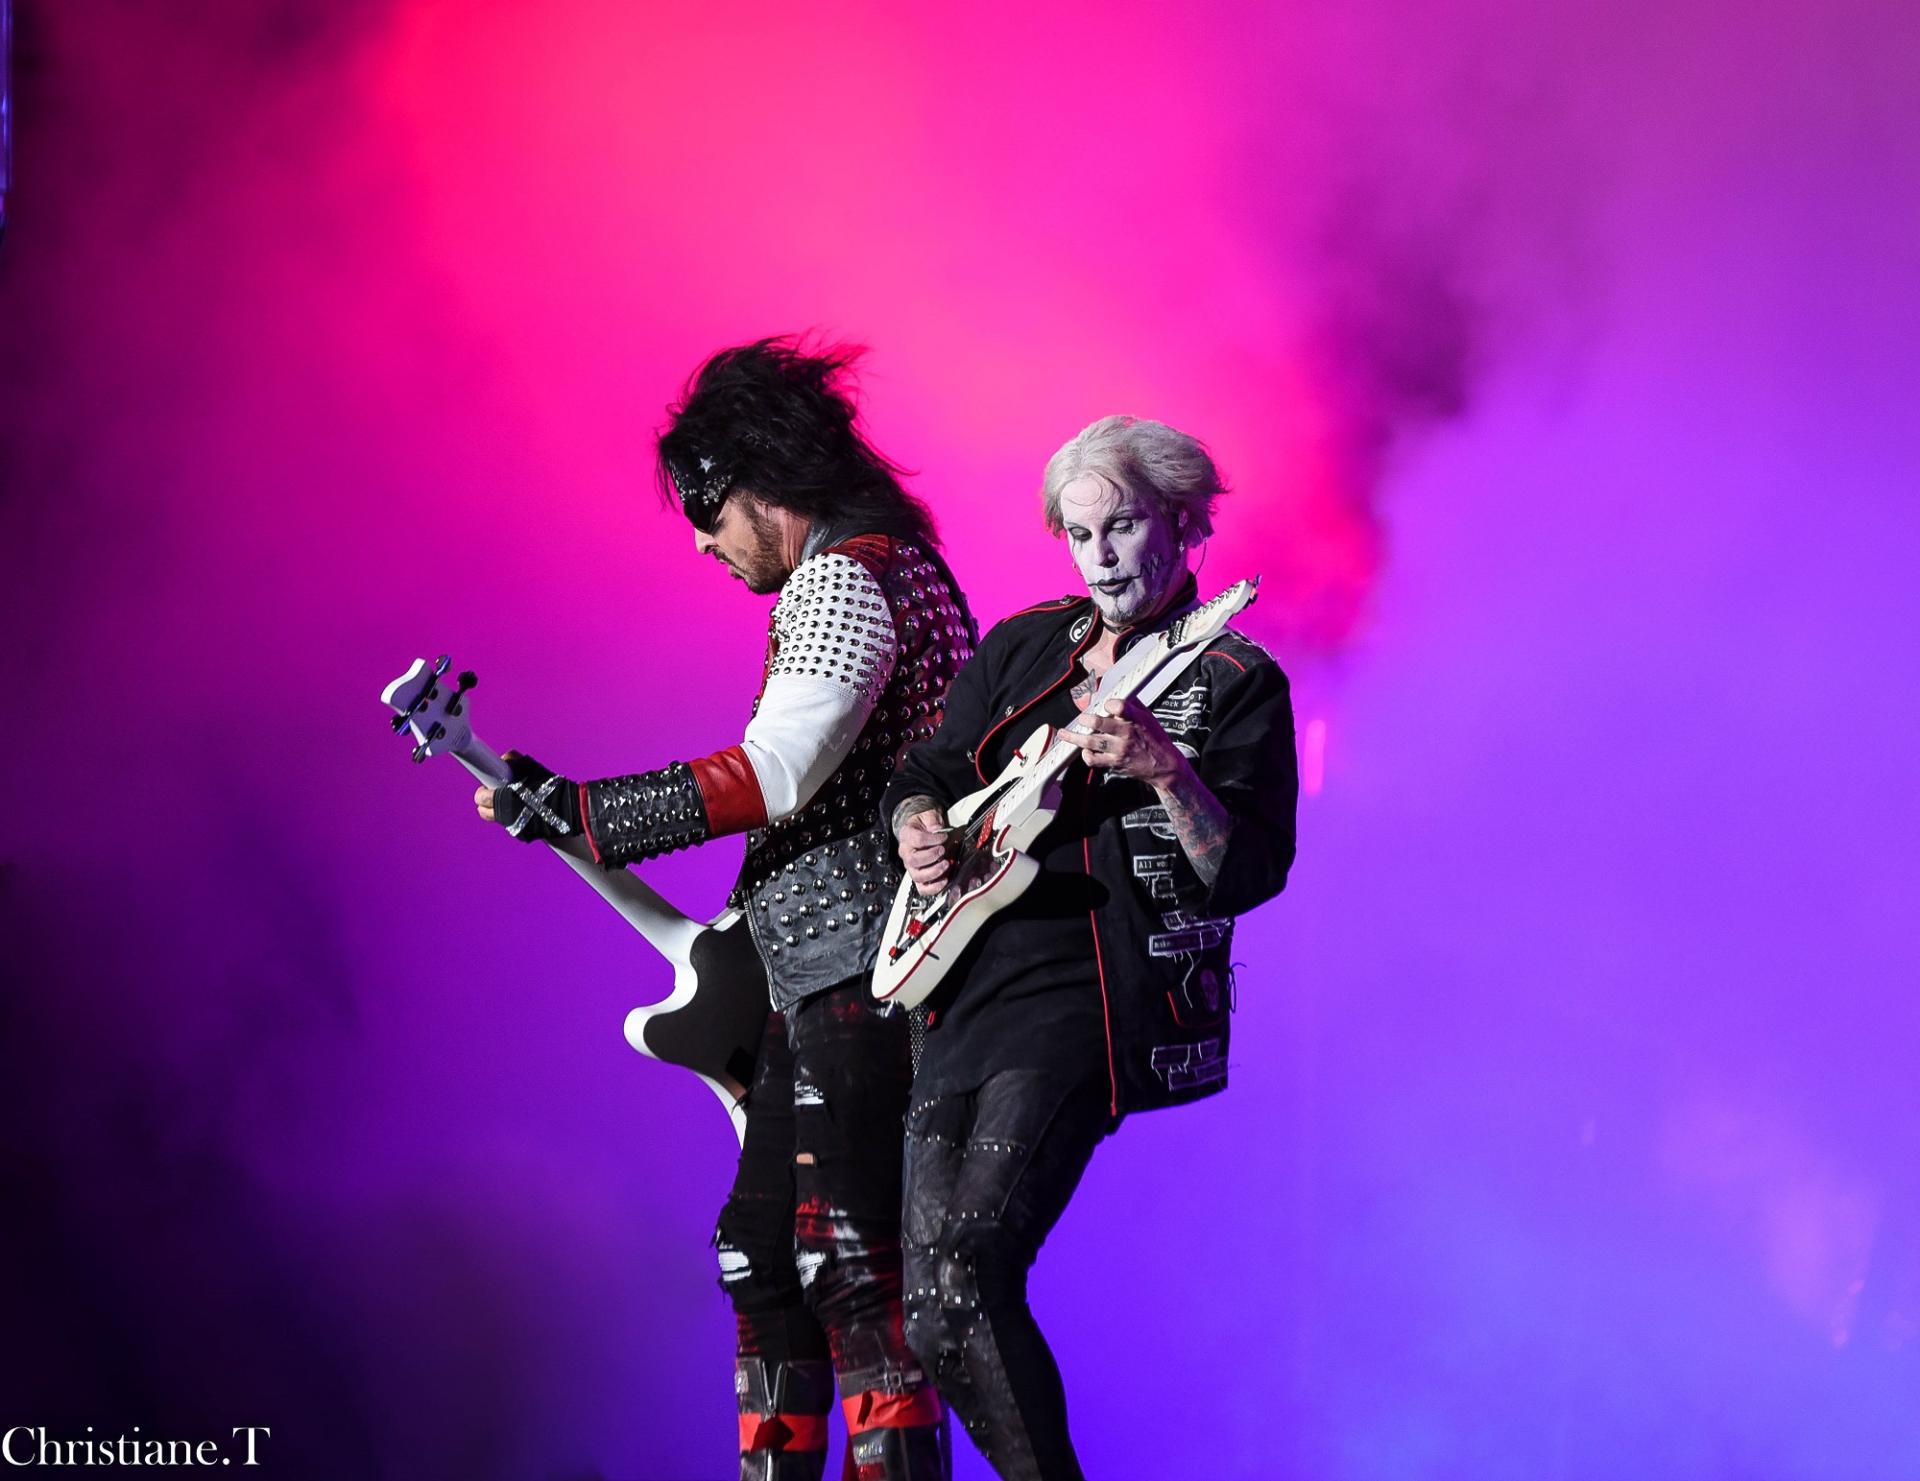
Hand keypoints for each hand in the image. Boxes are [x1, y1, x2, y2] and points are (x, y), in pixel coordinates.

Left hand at [475, 750, 581, 841]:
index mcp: (503, 798)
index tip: (486, 788)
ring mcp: (514, 827)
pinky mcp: (523, 835)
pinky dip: (517, 818)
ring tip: (516, 802)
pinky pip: (513, 825)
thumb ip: (514, 762)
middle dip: (488, 803)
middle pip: (484, 812)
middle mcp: (505, 815)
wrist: (570, 808)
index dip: (483, 792)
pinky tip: (527, 811)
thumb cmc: (551, 787)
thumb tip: (505, 759)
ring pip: (499, 819)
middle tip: (498, 794)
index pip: (481, 798)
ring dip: (502, 811)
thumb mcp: (532, 768)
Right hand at [896, 807, 956, 896]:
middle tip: (943, 850)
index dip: (931, 839)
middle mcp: (906, 852)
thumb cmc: (924, 824)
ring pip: (917, 876)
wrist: (920, 829)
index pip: (916, 839)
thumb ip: (931, 820)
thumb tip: (936, 829)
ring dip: (934, 872)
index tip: (943, 837)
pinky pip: (922, 888)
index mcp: (907, 836)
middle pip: (913, 860)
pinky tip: (944, 880)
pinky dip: (933, 888)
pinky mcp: (918, 876)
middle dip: (931, 856)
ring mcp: (911, 866)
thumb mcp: (927, 815)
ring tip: (946, 864)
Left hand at [1060, 697, 1188, 789]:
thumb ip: (1131, 703)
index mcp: (1135, 719)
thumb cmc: (1155, 738)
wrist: (1164, 766)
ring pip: (1091, 742)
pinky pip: (1093, 760)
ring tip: (1064, 733)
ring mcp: (1119, 750)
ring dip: (1075, 737)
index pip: (1119, 706)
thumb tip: (1115, 690)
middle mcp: (1126, 734)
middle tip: (1081, 718)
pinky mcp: (1115, 763)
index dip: (1108, 703)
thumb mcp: (1147, 716)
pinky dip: (1086, 755)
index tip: (1105, 704)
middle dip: (1085, 719)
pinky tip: (1084, 750)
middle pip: (1099, 723)